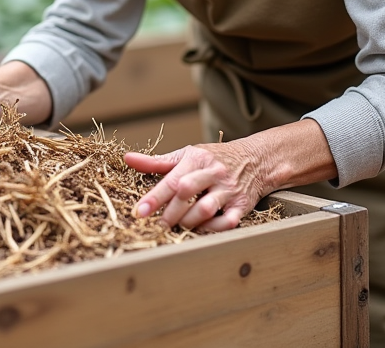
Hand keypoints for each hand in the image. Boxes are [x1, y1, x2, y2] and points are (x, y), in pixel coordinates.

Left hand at [123, 140, 269, 232]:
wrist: (255, 159)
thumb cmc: (214, 158)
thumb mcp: (187, 154)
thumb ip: (157, 162)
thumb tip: (128, 159)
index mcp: (197, 159)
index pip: (171, 180)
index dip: (154, 198)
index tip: (139, 212)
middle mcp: (213, 173)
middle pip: (186, 193)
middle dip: (168, 213)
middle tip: (157, 225)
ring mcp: (228, 190)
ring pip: (205, 209)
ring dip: (188, 221)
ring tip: (178, 226)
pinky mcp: (242, 205)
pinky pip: (227, 222)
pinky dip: (212, 229)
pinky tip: (201, 229)